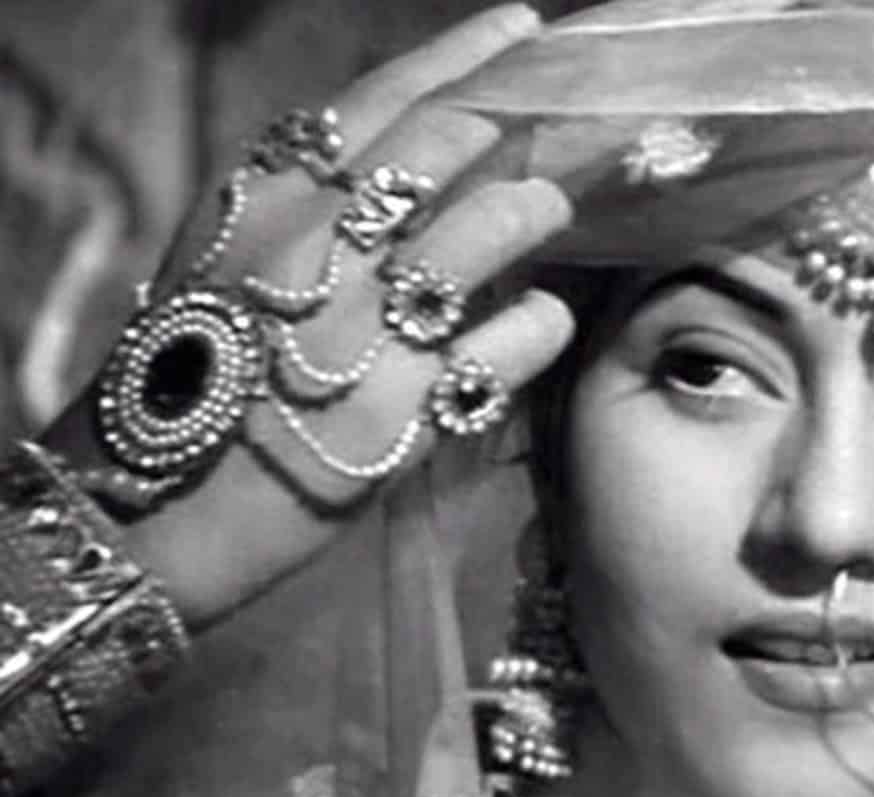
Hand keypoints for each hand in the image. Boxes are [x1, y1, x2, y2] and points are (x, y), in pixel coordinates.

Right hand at [41, 4, 574, 630]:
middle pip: (444, 145)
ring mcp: (362, 328)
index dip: (460, 58)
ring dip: (534, 209)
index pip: (375, 103)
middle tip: (570, 125)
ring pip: (488, 228)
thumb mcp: (220, 266)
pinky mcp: (403, 413)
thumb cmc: (188, 381)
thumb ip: (299, 205)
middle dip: (520, 124)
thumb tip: (395, 157)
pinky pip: (510, 344)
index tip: (519, 30)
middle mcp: (314, 251)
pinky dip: (540, 323)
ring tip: (550, 208)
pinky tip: (542, 318)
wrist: (143, 511)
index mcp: (263, 205)